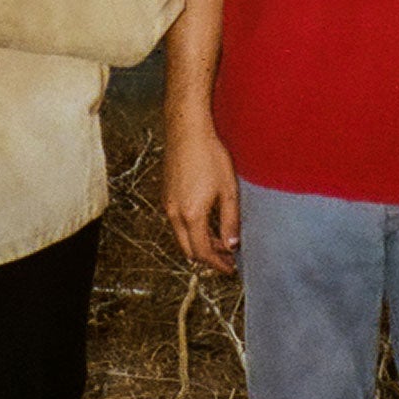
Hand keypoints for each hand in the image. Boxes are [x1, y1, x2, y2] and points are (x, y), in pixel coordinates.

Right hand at [161, 125, 240, 273]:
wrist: (187, 130)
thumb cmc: (210, 155)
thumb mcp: (228, 190)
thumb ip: (230, 221)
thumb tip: (232, 245)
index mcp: (191, 215)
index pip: (203, 252)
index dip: (218, 263)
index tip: (231, 268)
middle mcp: (174, 213)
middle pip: (189, 249)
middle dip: (208, 257)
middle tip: (228, 258)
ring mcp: (167, 204)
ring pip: (182, 236)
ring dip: (200, 243)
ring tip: (221, 239)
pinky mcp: (166, 194)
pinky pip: (177, 222)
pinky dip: (192, 229)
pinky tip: (207, 221)